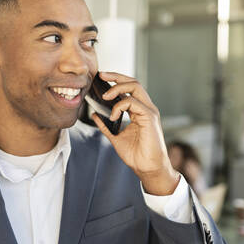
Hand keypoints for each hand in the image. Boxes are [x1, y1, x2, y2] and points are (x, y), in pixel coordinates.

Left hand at [90, 71, 178, 195]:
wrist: (147, 168)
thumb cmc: (136, 154)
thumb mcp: (115, 137)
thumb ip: (105, 125)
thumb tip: (94, 114)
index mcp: (139, 111)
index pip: (129, 88)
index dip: (116, 80)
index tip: (101, 77)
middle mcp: (145, 108)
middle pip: (133, 82)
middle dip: (116, 76)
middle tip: (101, 75)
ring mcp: (149, 111)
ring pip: (135, 87)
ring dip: (117, 88)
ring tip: (104, 97)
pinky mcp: (150, 117)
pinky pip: (133, 103)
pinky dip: (120, 106)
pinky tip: (113, 115)